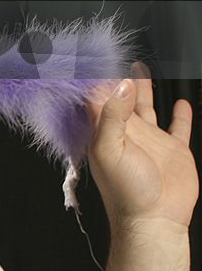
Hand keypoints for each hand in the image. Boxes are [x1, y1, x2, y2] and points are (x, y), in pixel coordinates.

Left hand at [85, 63, 197, 268]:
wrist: (154, 220)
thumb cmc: (125, 190)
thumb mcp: (110, 147)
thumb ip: (114, 114)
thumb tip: (122, 84)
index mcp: (106, 129)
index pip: (96, 95)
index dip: (94, 77)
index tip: (92, 56)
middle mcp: (127, 130)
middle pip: (120, 95)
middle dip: (118, 76)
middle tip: (118, 54)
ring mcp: (151, 139)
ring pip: (146, 105)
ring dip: (143, 87)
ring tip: (140, 67)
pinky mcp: (174, 149)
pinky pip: (178, 127)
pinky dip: (180, 113)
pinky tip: (181, 102)